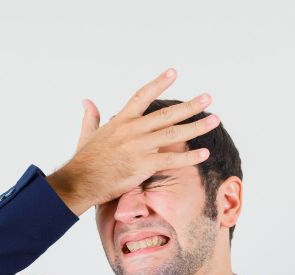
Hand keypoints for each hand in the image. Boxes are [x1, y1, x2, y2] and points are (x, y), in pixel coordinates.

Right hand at [46, 68, 219, 215]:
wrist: (80, 181)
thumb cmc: (84, 161)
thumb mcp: (86, 134)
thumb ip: (91, 116)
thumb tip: (87, 102)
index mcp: (121, 121)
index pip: (142, 95)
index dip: (159, 82)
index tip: (174, 72)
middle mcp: (133, 130)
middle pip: (167, 114)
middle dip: (190, 105)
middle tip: (208, 98)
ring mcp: (139, 147)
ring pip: (174, 133)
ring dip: (197, 126)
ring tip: (214, 119)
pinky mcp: (143, 165)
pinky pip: (172, 160)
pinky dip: (189, 157)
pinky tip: (204, 153)